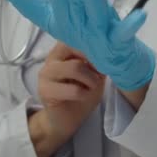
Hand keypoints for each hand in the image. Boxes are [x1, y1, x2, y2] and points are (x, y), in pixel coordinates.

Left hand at [0, 0, 154, 90]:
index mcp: (70, 5)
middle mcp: (88, 10)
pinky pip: (125, 34)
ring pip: (97, 8)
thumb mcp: (52, 18)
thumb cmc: (84, 32)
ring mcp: (105, 25)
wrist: (116, 58)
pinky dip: (132, 25)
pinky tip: (139, 15)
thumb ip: (27, 1)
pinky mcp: (120, 42)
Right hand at [29, 42, 104, 156]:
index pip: (76, 36)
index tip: (106, 54)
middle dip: (94, 62)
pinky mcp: (46, 91)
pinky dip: (85, 93)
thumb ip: (97, 60)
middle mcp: (52, 59)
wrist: (66, 120)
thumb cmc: (82, 94)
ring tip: (93, 86)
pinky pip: (74, 89)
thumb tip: (110, 47)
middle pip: (76, 48)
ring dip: (91, 79)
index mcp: (62, 50)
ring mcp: (46, 74)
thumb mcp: (94, 74)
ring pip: (76, 67)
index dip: (93, 43)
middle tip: (100, 74)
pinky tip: (84, 96)